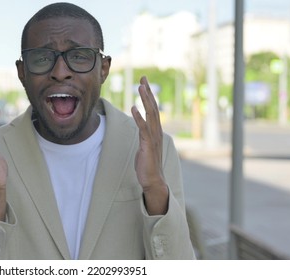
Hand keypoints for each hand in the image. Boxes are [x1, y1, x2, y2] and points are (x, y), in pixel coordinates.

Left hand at [131, 76, 168, 214]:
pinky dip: (138, 117)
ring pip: (150, 114)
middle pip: (153, 107)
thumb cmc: (148, 165)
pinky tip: (133, 108)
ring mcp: (153, 138)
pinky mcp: (148, 145)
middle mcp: (157, 131)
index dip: (148, 95)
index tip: (144, 83)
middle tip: (143, 78)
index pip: (153, 109)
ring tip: (140, 87)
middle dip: (147, 92)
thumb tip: (141, 129)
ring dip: (145, 100)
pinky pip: (143, 128)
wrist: (153, 181)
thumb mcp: (145, 146)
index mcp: (156, 131)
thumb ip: (144, 136)